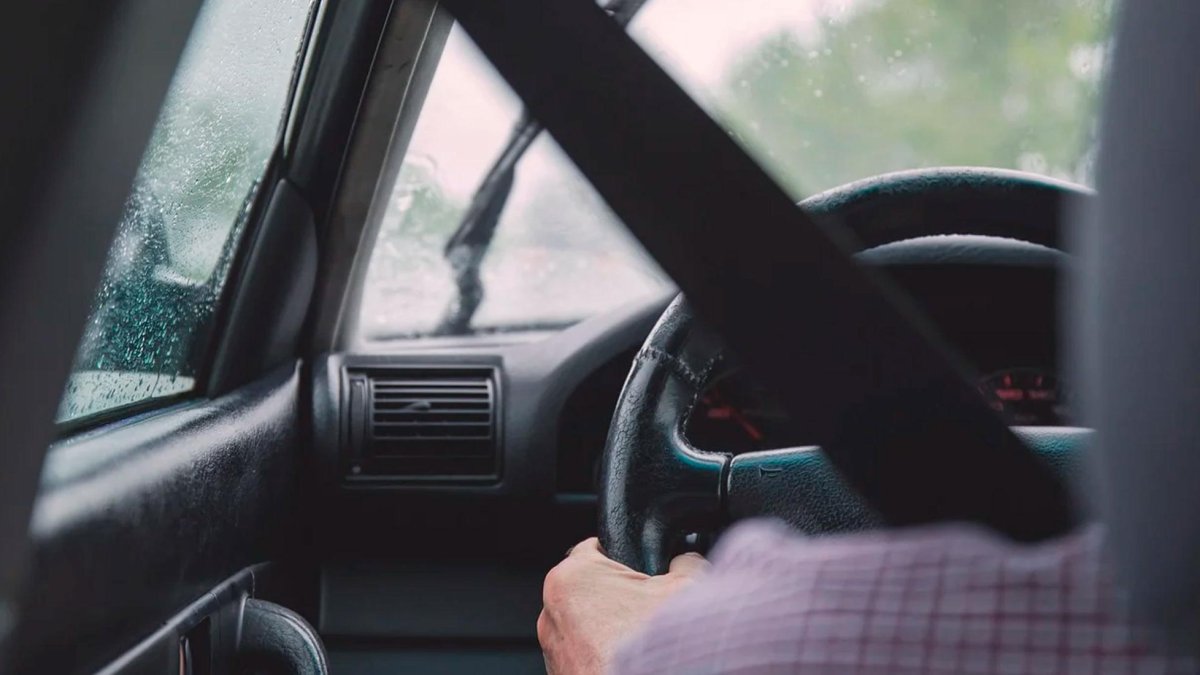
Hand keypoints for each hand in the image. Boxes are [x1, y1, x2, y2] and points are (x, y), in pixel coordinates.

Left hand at [538, 538, 708, 674]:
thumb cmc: (653, 645)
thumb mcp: (686, 587)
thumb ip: (684, 562)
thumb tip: (686, 560)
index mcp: (572, 577)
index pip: (595, 548)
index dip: (625, 556)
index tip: (642, 569)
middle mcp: (551, 612)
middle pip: (591, 589)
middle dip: (620, 596)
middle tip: (649, 610)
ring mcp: (553, 648)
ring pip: (586, 625)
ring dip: (611, 629)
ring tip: (642, 640)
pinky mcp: (560, 673)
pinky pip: (584, 654)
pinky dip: (603, 655)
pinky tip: (630, 662)